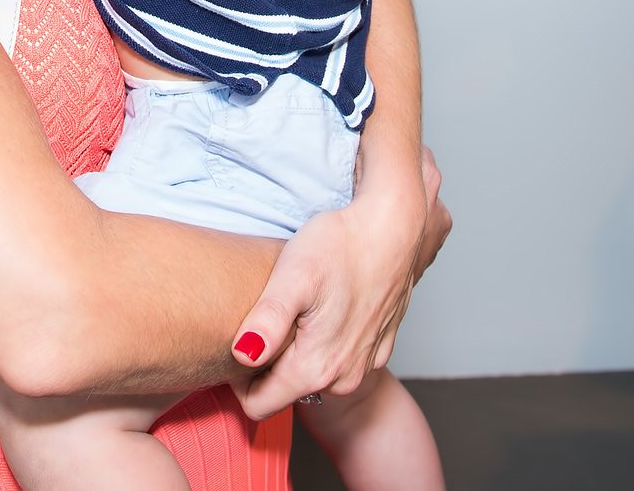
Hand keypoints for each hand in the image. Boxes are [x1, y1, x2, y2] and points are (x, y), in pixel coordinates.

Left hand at [225, 148, 448, 419]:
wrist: (394, 226)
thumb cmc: (342, 244)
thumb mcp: (293, 275)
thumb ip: (267, 321)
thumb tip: (243, 355)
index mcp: (317, 367)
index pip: (258, 406)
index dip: (238, 379)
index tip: (240, 340)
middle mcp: (344, 378)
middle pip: (284, 392)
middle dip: (267, 364)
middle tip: (268, 314)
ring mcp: (364, 366)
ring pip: (311, 377)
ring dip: (296, 351)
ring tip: (295, 307)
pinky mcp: (377, 350)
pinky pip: (338, 361)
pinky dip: (324, 341)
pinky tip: (324, 306)